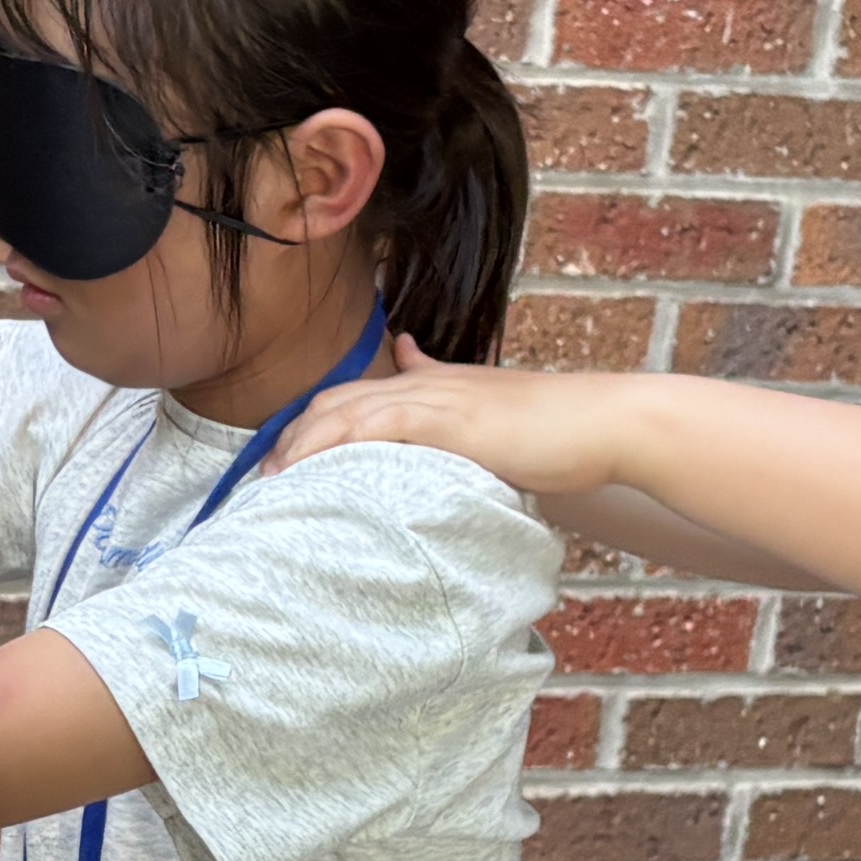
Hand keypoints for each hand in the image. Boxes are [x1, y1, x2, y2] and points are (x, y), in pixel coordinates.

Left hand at [280, 342, 633, 497]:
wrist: (600, 424)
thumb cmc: (554, 432)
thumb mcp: (493, 414)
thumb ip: (454, 406)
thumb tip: (420, 375)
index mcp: (431, 386)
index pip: (352, 401)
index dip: (310, 431)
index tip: (281, 469)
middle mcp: (424, 383)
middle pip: (335, 402)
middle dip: (290, 441)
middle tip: (261, 485)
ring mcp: (435, 397)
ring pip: (345, 410)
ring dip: (300, 447)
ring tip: (271, 485)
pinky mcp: (449, 418)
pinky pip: (376, 424)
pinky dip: (336, 444)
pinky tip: (309, 471)